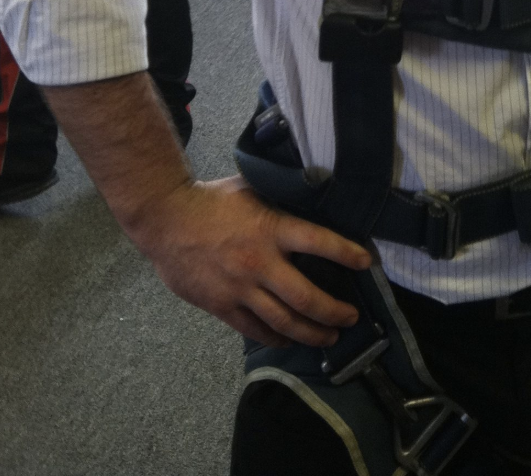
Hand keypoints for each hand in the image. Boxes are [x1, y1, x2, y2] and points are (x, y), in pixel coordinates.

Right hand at [124, 174, 371, 346]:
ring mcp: (238, 288)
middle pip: (305, 297)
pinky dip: (274, 338)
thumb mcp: (253, 189)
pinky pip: (253, 329)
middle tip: (351, 318)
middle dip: (333, 312)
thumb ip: (282, 199)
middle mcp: (259, 263)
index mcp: (271, 229)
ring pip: (282, 321)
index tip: (367, 262)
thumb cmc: (212, 200)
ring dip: (310, 332)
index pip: (319, 243)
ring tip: (329, 337)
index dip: (346, 253)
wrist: (164, 220)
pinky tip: (289, 341)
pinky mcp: (220, 305)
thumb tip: (315, 194)